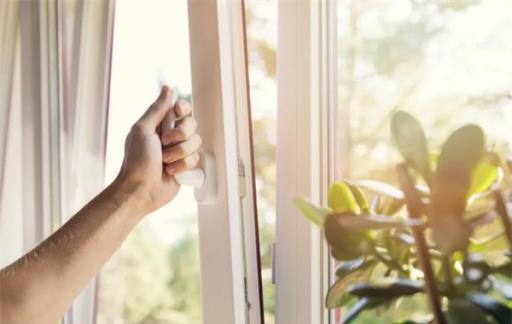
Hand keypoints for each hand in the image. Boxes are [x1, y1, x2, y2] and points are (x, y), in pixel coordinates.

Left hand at [117, 86, 200, 213]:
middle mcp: (171, 136)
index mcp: (159, 124)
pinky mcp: (185, 167)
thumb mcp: (142, 129)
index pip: (181, 109)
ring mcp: (179, 152)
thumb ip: (157, 109)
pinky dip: (183, 166)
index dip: (183, 109)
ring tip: (165, 162)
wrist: (141, 190)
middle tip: (164, 144)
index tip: (177, 113)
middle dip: (180, 135)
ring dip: (180, 153)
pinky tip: (171, 172)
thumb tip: (167, 88)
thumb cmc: (137, 161)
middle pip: (191, 125)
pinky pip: (196, 160)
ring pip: (195, 143)